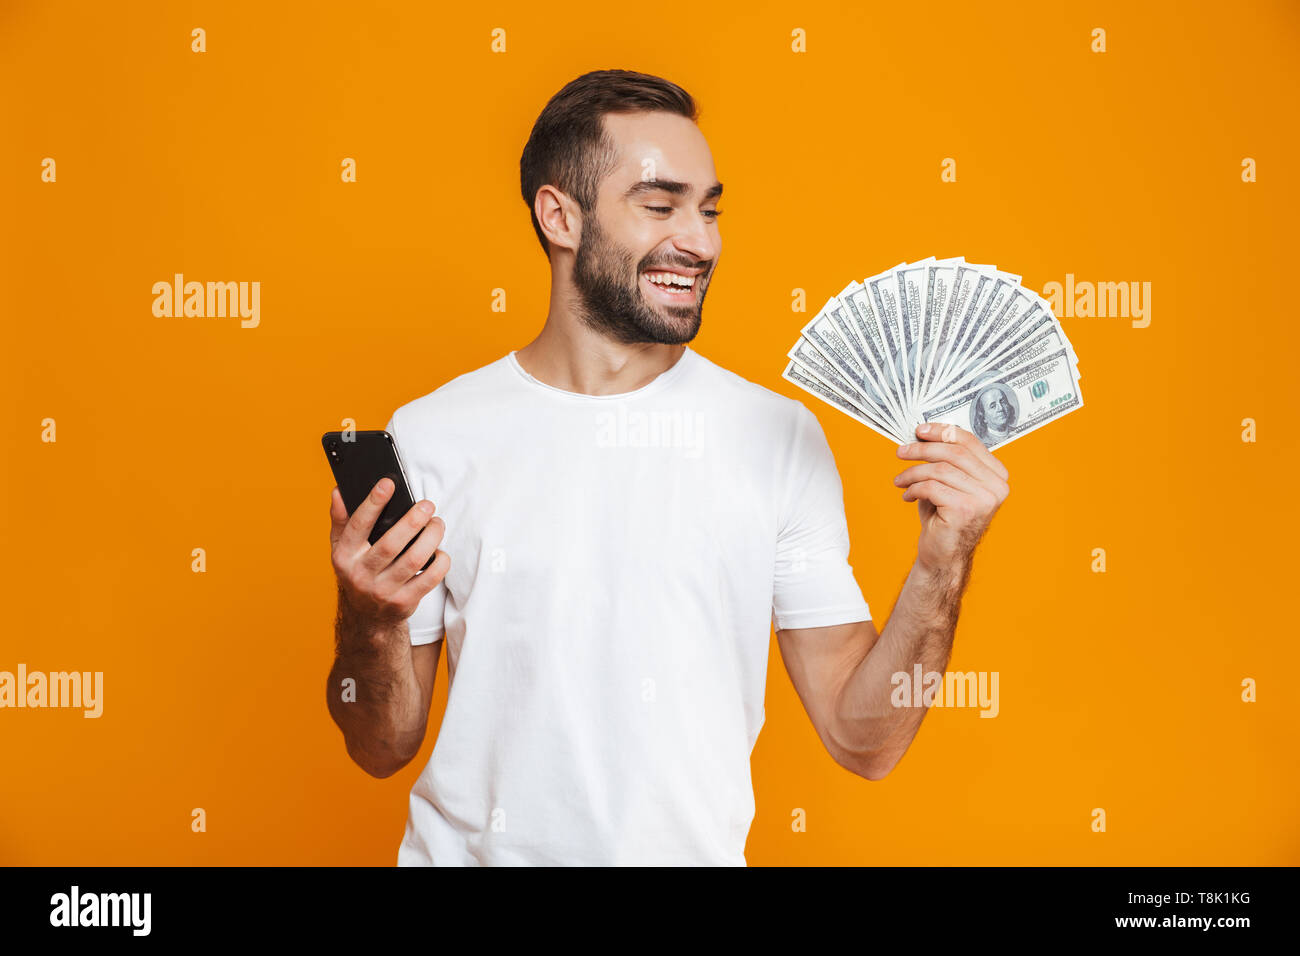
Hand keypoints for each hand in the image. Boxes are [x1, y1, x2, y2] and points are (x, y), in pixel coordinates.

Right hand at [329, 478, 449, 627]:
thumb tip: (338, 491)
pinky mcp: (403, 602)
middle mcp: (361, 574)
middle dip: (412, 521)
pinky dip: (440, 563)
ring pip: (413, 560)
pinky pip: (428, 580)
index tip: (388, 483)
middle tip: (427, 505)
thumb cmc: (359, 571)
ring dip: (431, 538)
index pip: (358, 525)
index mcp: (345, 556)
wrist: (368, 617)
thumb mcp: (343, 548)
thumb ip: (341, 520)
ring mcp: (382, 590)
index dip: (373, 503)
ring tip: (437, 524)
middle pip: (391, 544)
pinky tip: (441, 551)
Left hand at [893, 422, 1009, 573]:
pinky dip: (914, 489)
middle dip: (922, 449)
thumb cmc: (944, 517)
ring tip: (900, 481)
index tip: (920, 431)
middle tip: (901, 452)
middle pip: (954, 453)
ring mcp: (984, 499)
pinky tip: (907, 496)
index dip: (942, 432)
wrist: (943, 554)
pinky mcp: (965, 510)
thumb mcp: (948, 483)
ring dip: (913, 473)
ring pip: (939, 470)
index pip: (969, 442)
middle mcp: (996, 486)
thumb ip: (945, 459)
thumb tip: (924, 433)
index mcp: (997, 475)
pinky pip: (931, 487)